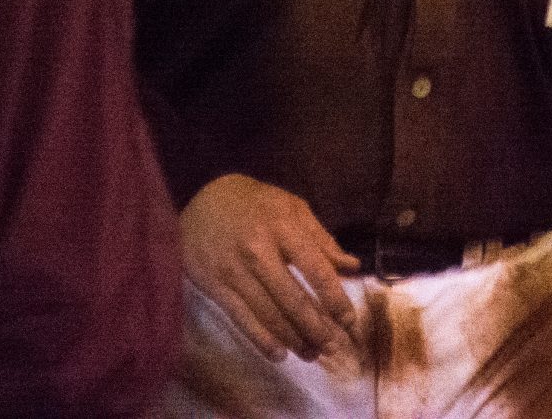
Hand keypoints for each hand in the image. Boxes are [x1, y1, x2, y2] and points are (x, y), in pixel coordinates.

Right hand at [182, 174, 360, 361]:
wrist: (199, 198)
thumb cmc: (253, 203)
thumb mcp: (290, 207)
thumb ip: (321, 238)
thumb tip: (352, 265)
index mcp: (283, 227)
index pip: (316, 269)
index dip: (335, 299)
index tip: (350, 320)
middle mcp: (258, 250)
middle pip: (292, 299)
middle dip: (316, 328)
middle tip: (333, 347)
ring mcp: (234, 270)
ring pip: (269, 314)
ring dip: (294, 338)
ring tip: (312, 354)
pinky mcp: (215, 286)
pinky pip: (242, 318)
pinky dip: (262, 340)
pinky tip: (279, 354)